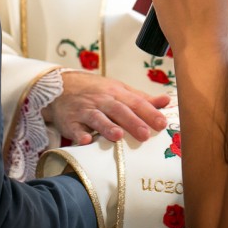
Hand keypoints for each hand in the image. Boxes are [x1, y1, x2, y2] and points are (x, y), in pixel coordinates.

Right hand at [43, 71, 168, 144]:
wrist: (60, 86)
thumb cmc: (96, 91)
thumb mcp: (118, 90)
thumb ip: (142, 98)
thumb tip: (167, 101)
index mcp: (116, 93)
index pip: (135, 102)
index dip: (148, 113)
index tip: (162, 124)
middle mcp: (101, 101)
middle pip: (118, 110)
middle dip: (132, 122)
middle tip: (145, 135)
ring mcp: (85, 111)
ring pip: (97, 118)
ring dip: (106, 126)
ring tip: (118, 136)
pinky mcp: (70, 122)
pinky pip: (74, 128)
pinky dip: (79, 134)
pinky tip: (85, 141)